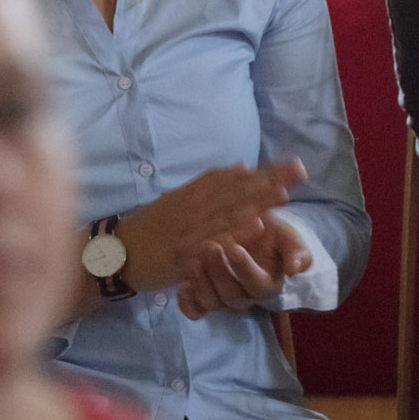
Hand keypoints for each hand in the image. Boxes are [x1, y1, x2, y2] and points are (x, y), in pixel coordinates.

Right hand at [115, 161, 304, 293]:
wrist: (119, 253)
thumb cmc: (153, 227)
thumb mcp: (179, 199)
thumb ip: (209, 185)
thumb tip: (242, 167)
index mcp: (195, 192)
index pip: (236, 178)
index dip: (265, 172)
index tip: (294, 165)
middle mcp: (195, 207)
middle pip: (237, 192)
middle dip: (270, 182)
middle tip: (299, 172)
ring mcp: (192, 230)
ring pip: (229, 214)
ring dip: (257, 203)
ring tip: (284, 195)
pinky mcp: (188, 254)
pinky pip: (215, 243)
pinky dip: (236, 234)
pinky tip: (255, 228)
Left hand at [177, 215, 312, 318]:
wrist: (249, 230)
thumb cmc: (270, 233)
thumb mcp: (287, 236)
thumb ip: (296, 250)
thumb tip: (296, 270)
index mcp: (267, 284)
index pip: (258, 284)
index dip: (245, 269)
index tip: (234, 248)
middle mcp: (245, 296)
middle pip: (232, 297)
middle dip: (219, 274)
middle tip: (209, 247)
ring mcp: (224, 299)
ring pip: (212, 303)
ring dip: (202, 284)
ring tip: (193, 261)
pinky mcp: (205, 298)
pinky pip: (196, 310)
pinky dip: (187, 303)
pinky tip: (182, 287)